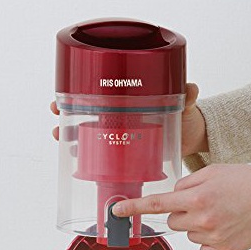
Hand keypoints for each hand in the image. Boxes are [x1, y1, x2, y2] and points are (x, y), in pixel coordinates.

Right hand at [50, 82, 206, 156]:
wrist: (191, 137)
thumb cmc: (184, 117)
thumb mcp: (184, 105)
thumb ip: (187, 96)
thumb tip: (191, 88)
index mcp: (128, 101)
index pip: (97, 94)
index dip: (76, 95)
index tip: (63, 99)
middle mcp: (119, 117)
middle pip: (85, 114)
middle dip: (67, 118)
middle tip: (59, 124)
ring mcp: (120, 136)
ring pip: (88, 135)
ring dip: (72, 138)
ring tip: (64, 140)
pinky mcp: (125, 154)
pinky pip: (102, 156)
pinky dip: (89, 159)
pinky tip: (80, 161)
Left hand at [111, 163, 250, 249]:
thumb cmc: (250, 181)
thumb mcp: (215, 172)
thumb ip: (188, 184)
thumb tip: (173, 197)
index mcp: (197, 197)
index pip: (157, 205)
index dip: (133, 208)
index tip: (117, 212)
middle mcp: (203, 220)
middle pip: (173, 221)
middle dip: (182, 212)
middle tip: (206, 203)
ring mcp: (214, 239)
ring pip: (189, 234)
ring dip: (198, 225)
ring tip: (224, 213)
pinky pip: (203, 249)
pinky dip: (210, 240)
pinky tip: (227, 227)